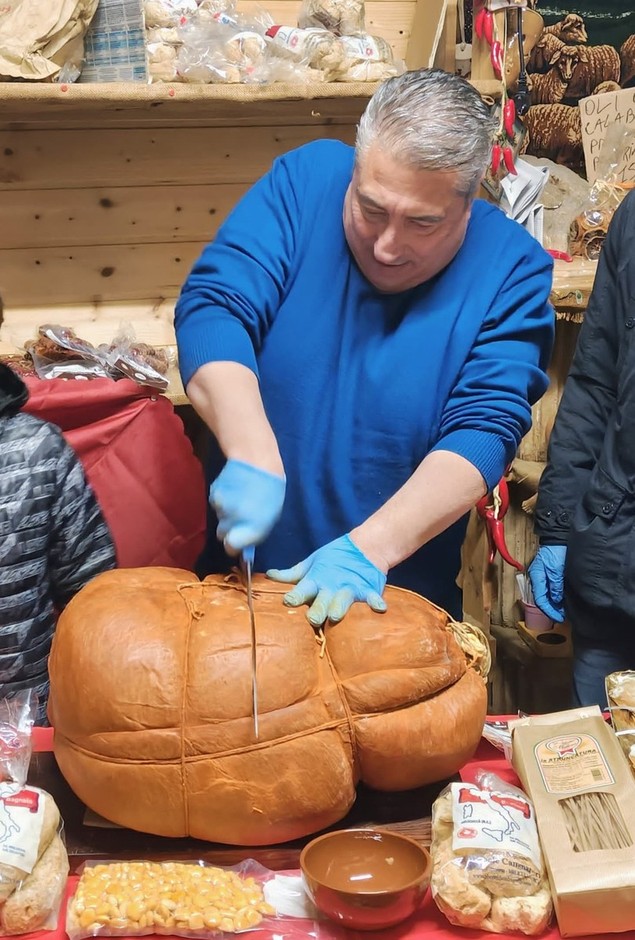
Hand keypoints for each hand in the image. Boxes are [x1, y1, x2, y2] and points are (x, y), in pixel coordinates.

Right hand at [209, 459, 284, 554]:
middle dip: (228, 529)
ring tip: (238, 499)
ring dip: (226, 513)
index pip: (231, 547)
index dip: (233, 544)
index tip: (236, 540)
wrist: (257, 461)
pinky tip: (232, 490)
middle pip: (222, 534)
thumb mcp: (270, 515)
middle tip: (238, 517)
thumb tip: (244, 543)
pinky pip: (215, 504)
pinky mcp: (213, 494)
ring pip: (219, 518)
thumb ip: (255, 530)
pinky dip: (221, 500)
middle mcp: (235, 521)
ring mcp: (222, 507)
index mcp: (253, 528)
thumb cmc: (271, 489)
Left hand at [267, 533, 386, 625]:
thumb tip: (269, 575)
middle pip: (322, 600)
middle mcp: (331, 586)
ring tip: (336, 615)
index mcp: (316, 580)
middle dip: (318, 609)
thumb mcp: (311, 564)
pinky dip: (376, 601)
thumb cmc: (334, 558)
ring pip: (344, 600)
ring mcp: (351, 587)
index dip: (295, 596)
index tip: (288, 601)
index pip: (302, 590)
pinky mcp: (369, 589)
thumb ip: (291, 574)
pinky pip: (372, 597)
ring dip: (340, 607)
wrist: (365, 547)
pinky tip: (379, 607)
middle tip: (313, 619)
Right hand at [528, 545, 566, 621]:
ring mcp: (542, 578)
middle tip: (564, 616)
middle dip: (552, 609)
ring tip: (565, 611)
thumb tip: (555, 599)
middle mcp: (537, 579)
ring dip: (554, 604)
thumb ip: (556, 585)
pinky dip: (556, 598)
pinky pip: (550, 590)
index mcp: (536, 577)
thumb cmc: (556, 551)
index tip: (559, 617)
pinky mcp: (548, 576)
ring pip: (546, 596)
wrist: (558, 538)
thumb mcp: (557, 568)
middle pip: (542, 599)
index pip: (540, 599)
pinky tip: (563, 601)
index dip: (549, 610)